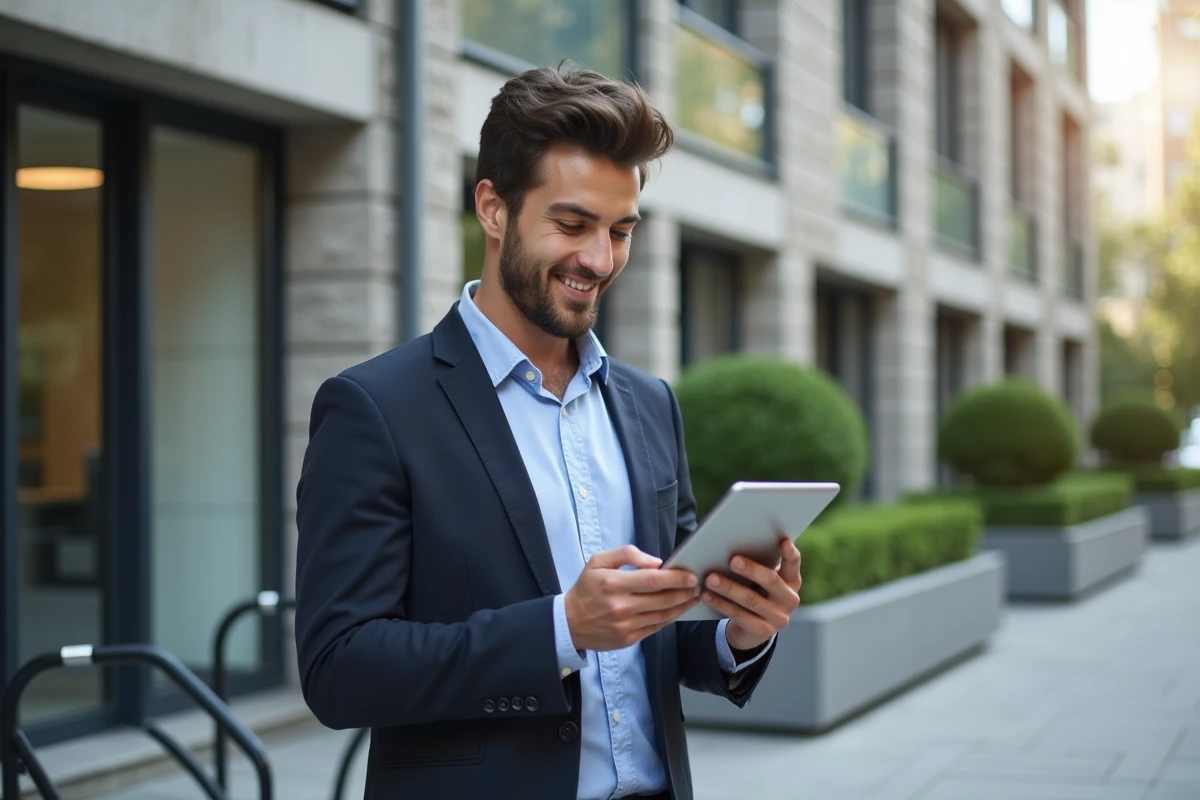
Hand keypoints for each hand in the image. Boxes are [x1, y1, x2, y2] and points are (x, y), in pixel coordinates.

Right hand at [565, 545, 700, 651]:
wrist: (569, 623)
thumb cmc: (586, 588)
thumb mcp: (599, 561)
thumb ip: (627, 554)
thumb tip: (655, 562)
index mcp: (614, 583)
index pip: (653, 580)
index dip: (676, 578)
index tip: (690, 576)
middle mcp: (621, 606)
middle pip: (662, 599)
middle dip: (684, 592)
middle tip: (697, 586)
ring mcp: (625, 625)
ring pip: (662, 615)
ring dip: (681, 606)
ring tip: (692, 598)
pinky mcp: (628, 639)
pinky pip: (655, 628)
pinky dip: (668, 618)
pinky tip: (676, 610)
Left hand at [702, 538, 801, 652]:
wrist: (753, 630)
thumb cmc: (756, 594)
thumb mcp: (762, 582)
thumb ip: (758, 566)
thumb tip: (733, 546)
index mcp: (791, 581)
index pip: (793, 564)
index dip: (790, 553)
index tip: (783, 541)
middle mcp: (789, 599)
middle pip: (771, 581)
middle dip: (751, 569)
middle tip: (733, 560)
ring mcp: (778, 617)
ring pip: (751, 599)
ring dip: (729, 588)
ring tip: (711, 579)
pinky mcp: (763, 630)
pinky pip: (738, 614)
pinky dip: (721, 604)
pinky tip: (707, 596)